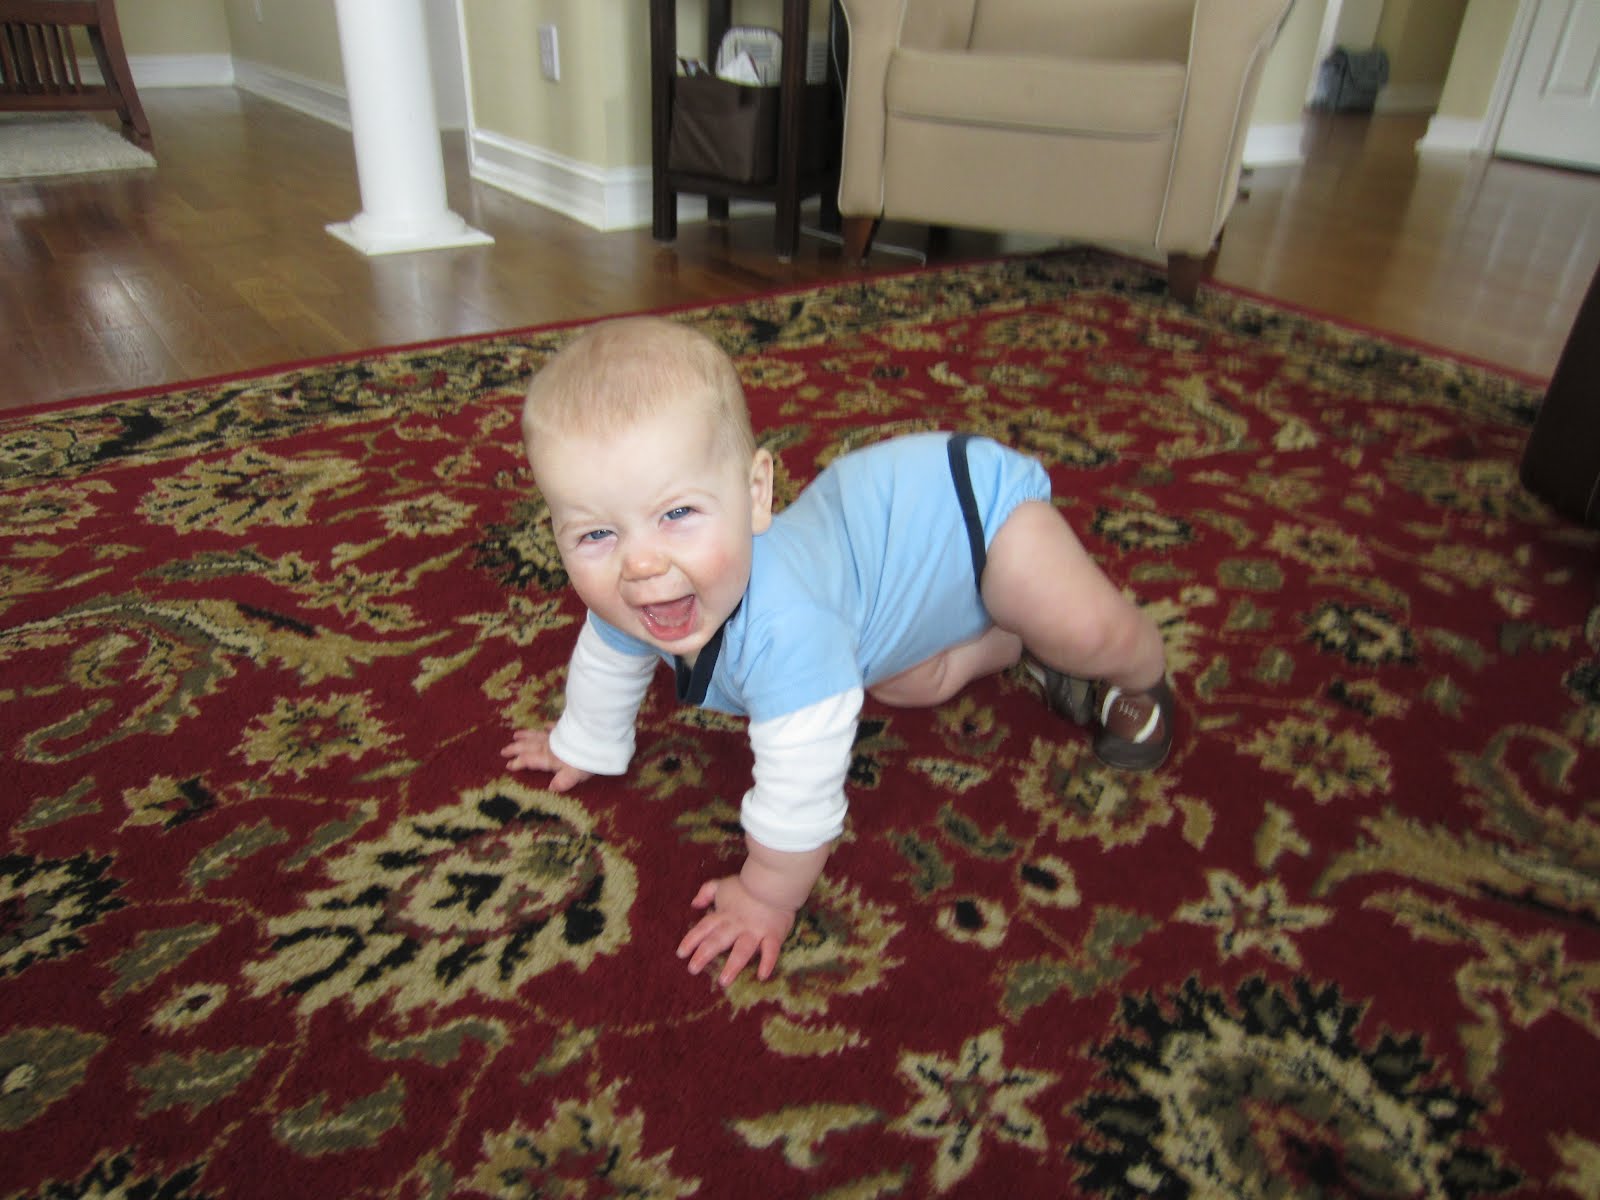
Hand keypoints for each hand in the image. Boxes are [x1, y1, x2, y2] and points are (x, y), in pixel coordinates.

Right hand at [500, 728, 591, 791]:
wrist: (597, 736)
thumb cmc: (585, 759)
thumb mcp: (574, 775)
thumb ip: (562, 782)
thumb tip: (552, 788)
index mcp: (548, 758)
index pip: (529, 760)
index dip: (518, 762)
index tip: (508, 765)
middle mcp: (549, 746)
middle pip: (528, 746)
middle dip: (515, 748)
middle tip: (504, 750)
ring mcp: (557, 736)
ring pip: (537, 735)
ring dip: (526, 735)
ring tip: (516, 734)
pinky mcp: (567, 729)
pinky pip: (554, 727)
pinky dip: (548, 726)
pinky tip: (545, 725)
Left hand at [677, 874, 795, 987]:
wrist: (774, 880)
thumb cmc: (747, 885)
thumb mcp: (722, 884)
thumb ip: (706, 892)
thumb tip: (694, 904)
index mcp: (724, 914)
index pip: (704, 928)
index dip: (691, 940)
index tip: (681, 954)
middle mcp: (737, 924)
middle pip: (718, 940)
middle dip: (704, 955)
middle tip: (693, 969)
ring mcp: (755, 930)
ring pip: (742, 949)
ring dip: (733, 965)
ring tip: (724, 981)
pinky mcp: (773, 934)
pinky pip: (771, 950)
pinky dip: (768, 962)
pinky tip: (762, 976)